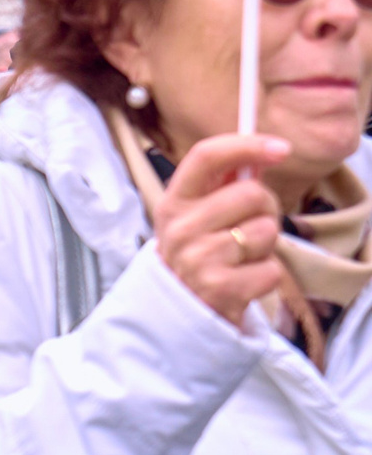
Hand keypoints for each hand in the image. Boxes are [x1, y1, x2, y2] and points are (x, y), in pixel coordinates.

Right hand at [153, 133, 289, 325]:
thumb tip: (267, 152)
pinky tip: (244, 280)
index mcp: (173, 203)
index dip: (246, 145)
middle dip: (266, 208)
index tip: (280, 148)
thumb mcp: (200, 214)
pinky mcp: (221, 289)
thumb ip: (227, 183)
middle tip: (249, 226)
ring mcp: (197, 260)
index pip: (205, 157)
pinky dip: (267, 275)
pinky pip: (272, 268)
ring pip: (266, 230)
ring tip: (243, 256)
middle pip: (252, 193)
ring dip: (266, 245)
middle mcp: (180, 229)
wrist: (182, 308)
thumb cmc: (202, 251)